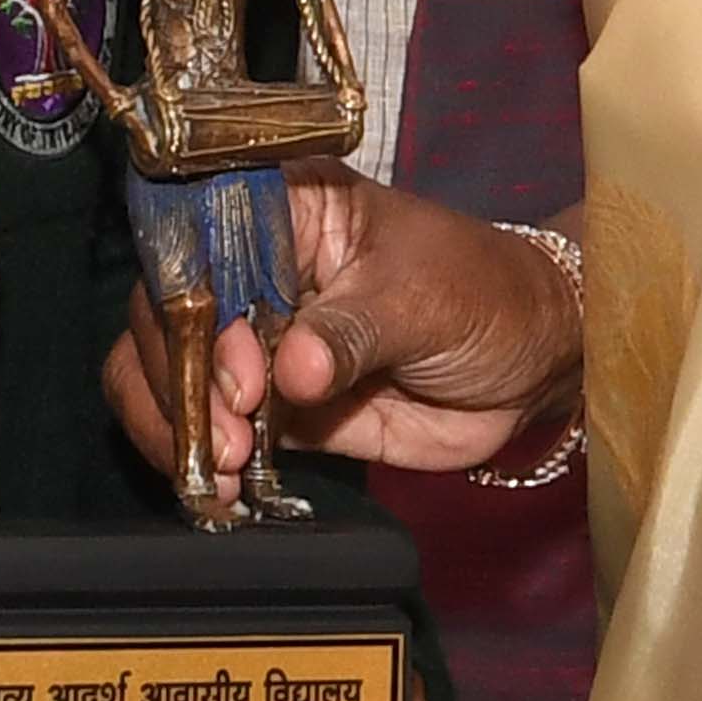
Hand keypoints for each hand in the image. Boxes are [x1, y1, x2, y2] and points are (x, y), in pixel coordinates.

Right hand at [98, 167, 579, 488]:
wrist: (533, 360)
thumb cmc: (486, 293)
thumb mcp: (422, 299)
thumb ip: (352, 332)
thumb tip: (293, 372)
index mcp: (284, 209)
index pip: (198, 242)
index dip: (195, 304)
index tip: (235, 370)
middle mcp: (255, 269)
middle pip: (168, 314)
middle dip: (185, 380)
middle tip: (230, 434)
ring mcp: (259, 340)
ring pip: (172, 374)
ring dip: (179, 425)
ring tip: (222, 470)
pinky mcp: (274, 405)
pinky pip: (212, 428)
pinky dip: (201, 460)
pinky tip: (223, 491)